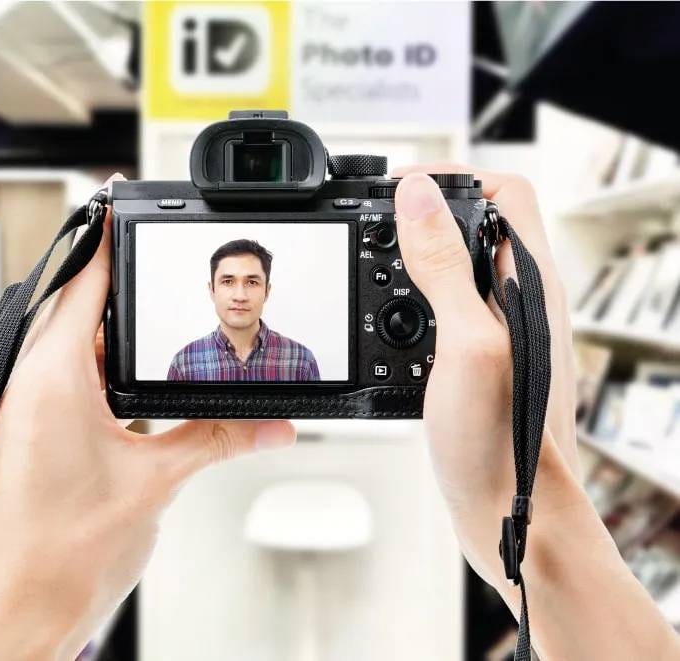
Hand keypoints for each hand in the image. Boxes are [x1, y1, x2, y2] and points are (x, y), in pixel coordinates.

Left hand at [0, 175, 295, 660]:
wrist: (25, 612)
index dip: (104, 240)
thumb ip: (220, 438)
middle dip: (118, 282)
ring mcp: (30, 409)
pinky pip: (72, 377)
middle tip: (156, 261)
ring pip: (75, 343)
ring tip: (155, 315)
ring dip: (112, 327)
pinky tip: (137, 374)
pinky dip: (105, 364)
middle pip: (79, 307)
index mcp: (53, 379)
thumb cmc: (64, 555)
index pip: (81, 284)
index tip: (123, 207)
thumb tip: (274, 423)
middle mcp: (33, 386)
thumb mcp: (157, 482)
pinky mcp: (37, 431)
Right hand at [393, 166, 679, 658]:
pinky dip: (411, 298)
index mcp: (530, 283)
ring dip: (413, 255)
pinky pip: (443, 305)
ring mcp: (499, 326)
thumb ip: (444, 265)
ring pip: (455, 264)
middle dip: (424, 214)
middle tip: (375, 224)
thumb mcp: (466, 343)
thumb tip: (417, 196)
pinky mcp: (477, 353)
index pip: (504, 193)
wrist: (508, 509)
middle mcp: (520, 297)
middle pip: (476, 223)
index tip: (399, 190)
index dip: (453, 178)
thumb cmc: (501, 440)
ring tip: (372, 266)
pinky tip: (388, 319)